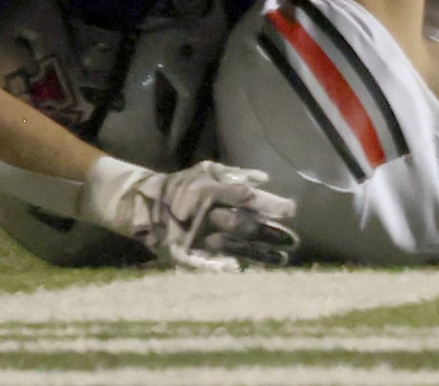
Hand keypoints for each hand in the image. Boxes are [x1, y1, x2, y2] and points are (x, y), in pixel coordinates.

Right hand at [120, 161, 298, 270]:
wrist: (144, 204)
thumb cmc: (183, 185)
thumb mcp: (206, 170)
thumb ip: (235, 174)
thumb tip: (264, 178)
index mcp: (211, 191)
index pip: (246, 198)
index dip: (269, 204)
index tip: (292, 210)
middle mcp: (206, 214)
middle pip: (242, 224)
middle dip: (268, 233)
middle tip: (294, 240)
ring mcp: (196, 236)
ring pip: (232, 246)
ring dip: (257, 253)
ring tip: (282, 259)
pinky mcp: (185, 254)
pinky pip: (205, 262)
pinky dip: (220, 266)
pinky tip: (239, 269)